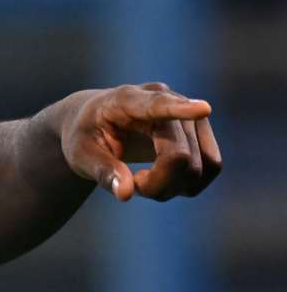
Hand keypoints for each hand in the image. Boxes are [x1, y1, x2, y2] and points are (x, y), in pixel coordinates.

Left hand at [59, 83, 220, 200]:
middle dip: (156, 185)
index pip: (157, 105)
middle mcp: (166, 99)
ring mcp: (188, 114)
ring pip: (202, 165)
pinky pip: (211, 167)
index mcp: (126, 100)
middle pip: (180, 156)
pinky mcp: (202, 131)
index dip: (181, 110)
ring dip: (173, 187)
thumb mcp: (80, 154)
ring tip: (141, 179)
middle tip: (127, 184)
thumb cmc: (86, 136)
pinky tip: (162, 179)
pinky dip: (187, 184)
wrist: (97, 123)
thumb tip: (125, 193)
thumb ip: (102, 171)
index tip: (203, 109)